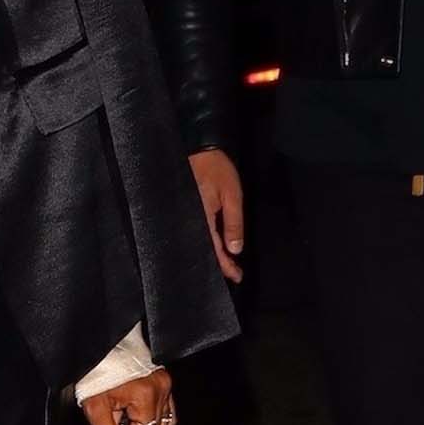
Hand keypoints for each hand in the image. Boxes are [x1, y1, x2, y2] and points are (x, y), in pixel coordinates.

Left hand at [79, 367, 175, 424]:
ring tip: (128, 417)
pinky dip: (157, 417)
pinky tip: (141, 415)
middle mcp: (160, 389)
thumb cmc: (95, 373)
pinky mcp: (165, 380)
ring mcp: (165, 384)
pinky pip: (169, 409)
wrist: (99, 349)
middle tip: (118, 423)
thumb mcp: (95, 408)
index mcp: (145, 396)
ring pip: (166, 423)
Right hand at [189, 147, 244, 283]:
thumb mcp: (231, 195)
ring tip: (226, 264)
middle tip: (234, 273)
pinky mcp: (186, 210)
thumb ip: (233, 223)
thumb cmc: (216, 169)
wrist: (198, 148)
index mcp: (201, 219)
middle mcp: (190, 221)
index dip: (225, 265)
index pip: (214, 250)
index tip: (237, 276)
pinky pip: (195, 232)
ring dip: (212, 254)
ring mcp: (186, 216)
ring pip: (198, 242)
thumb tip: (235, 249)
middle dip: (218, 265)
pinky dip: (206, 242)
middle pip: (203, 250)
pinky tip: (214, 245)